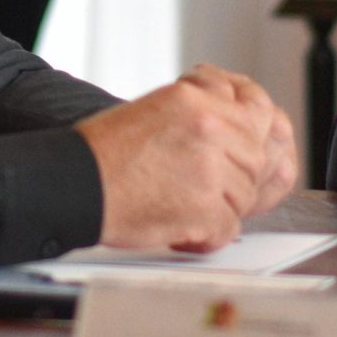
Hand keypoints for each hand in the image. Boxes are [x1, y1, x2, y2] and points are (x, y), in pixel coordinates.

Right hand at [79, 65, 290, 249]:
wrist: (73, 183)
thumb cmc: (106, 151)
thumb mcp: (160, 107)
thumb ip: (207, 111)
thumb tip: (244, 126)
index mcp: (197, 101)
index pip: (260, 108)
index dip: (263, 124)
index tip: (258, 135)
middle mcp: (209, 129)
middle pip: (258, 156)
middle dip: (239, 175)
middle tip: (211, 185)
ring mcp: (210, 170)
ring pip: (246, 194)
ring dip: (221, 206)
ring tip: (187, 206)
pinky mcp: (203, 210)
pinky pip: (230, 227)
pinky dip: (209, 235)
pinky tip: (186, 230)